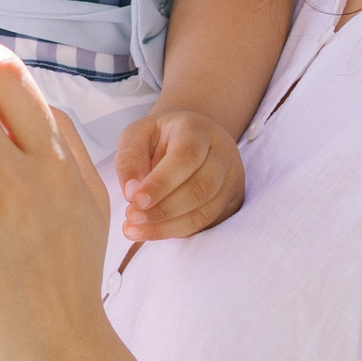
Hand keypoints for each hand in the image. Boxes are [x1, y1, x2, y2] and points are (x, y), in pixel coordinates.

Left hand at [112, 107, 244, 241]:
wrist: (190, 138)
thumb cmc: (160, 137)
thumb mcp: (137, 136)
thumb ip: (130, 160)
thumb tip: (132, 193)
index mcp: (197, 130)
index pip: (186, 157)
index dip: (161, 183)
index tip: (135, 200)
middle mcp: (221, 153)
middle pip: (201, 188)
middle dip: (163, 209)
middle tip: (131, 217)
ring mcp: (231, 178)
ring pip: (206, 211)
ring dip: (168, 226)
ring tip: (136, 229)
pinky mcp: (231, 201)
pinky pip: (207, 223)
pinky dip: (178, 231)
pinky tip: (153, 231)